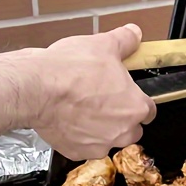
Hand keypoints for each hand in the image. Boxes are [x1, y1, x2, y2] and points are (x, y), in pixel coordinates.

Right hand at [30, 24, 156, 160]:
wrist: (36, 89)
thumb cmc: (72, 69)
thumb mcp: (103, 45)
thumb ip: (125, 40)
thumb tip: (135, 33)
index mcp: (136, 107)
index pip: (149, 111)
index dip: (137, 101)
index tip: (126, 96)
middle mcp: (123, 131)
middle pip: (131, 129)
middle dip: (121, 118)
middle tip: (103, 102)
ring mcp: (101, 144)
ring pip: (109, 140)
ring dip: (101, 130)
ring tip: (83, 110)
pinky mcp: (78, 152)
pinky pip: (84, 147)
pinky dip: (78, 137)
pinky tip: (68, 120)